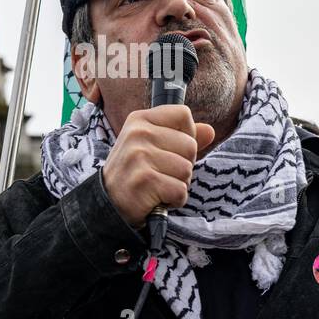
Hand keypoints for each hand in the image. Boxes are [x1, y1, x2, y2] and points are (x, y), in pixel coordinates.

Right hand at [102, 105, 215, 227]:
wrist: (108, 204)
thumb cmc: (134, 173)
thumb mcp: (152, 147)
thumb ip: (181, 137)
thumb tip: (210, 131)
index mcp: (140, 120)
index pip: (183, 114)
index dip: (187, 134)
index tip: (171, 149)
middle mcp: (138, 134)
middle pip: (190, 145)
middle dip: (183, 165)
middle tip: (161, 173)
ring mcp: (140, 156)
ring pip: (187, 169)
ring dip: (178, 184)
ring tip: (158, 186)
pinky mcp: (145, 180)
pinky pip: (180, 190)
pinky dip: (174, 200)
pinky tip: (157, 198)